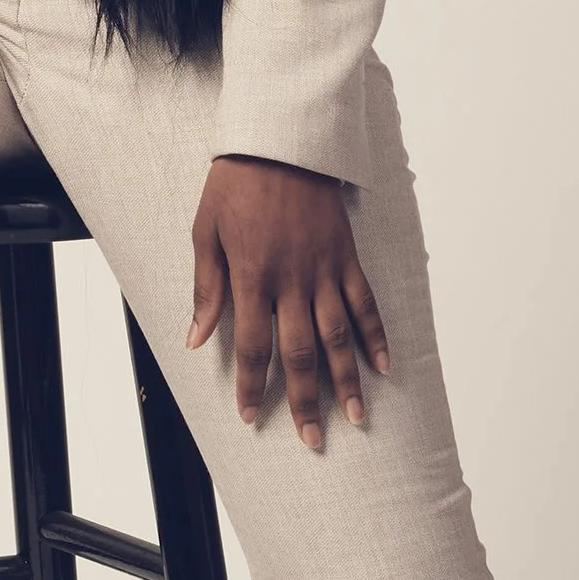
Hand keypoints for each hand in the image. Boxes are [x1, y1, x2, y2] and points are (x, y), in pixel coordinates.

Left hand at [185, 155, 391, 452]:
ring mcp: (324, 269)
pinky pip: (365, 302)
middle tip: (313, 438)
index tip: (250, 415)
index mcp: (251, 277)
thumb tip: (195, 338)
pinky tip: (383, 366)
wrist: (280, 141)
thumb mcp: (205, 233)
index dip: (251, 385)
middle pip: (300, 353)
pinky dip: (375, 335)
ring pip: (338, 336)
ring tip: (356, 417)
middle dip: (306, 401)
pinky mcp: (346, 256)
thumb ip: (206, 290)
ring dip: (347, 381)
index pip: (251, 346)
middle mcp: (291, 280)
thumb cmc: (235, 184)